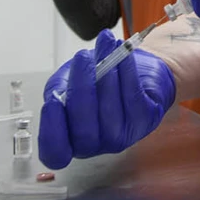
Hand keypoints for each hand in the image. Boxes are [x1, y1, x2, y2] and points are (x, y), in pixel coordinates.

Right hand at [38, 30, 175, 169]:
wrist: (135, 69)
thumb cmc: (96, 78)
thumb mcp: (67, 83)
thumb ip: (59, 91)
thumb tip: (60, 96)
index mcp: (72, 140)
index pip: (56, 154)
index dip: (52, 131)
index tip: (52, 102)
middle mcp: (97, 145)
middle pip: (84, 131)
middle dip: (81, 89)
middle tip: (81, 57)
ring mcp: (123, 135)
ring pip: (110, 110)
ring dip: (106, 73)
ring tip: (105, 45)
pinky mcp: (147, 119)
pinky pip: (133, 95)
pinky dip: (126, 70)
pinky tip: (123, 53)